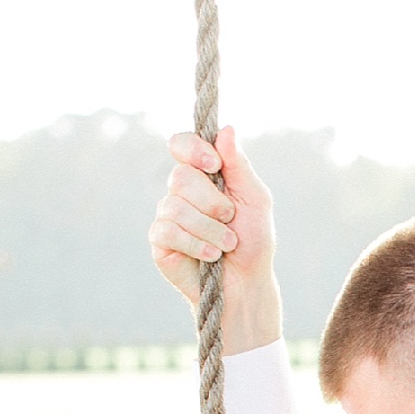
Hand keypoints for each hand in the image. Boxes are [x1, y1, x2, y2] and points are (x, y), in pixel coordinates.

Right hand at [148, 127, 281, 352]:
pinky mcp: (160, 241)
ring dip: (210, 228)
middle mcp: (181, 191)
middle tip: (230, 219)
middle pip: (180, 177)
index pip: (181, 144)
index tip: (214, 165)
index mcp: (203, 174)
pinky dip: (195, 243)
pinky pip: (168, 231)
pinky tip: (210, 255)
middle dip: (212, 201)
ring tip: (226, 244)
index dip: (193, 149)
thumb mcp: (255, 199)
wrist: (246, 283)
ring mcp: (167, 215)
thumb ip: (239, 165)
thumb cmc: (253, 240)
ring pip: (176, 206)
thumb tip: (227, 129)